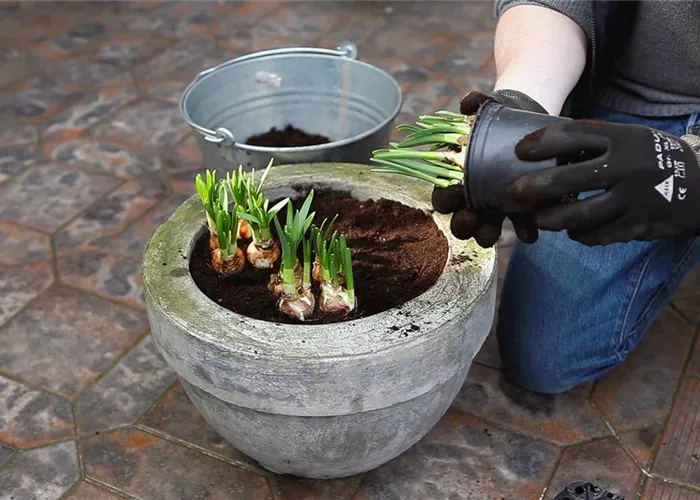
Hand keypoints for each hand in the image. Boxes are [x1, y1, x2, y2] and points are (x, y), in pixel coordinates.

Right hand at [431, 89, 543, 246]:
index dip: (445, 198)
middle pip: (458, 220)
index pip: (442, 196)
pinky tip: (530, 233)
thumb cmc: (499, 115)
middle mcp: (471, 197)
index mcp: (455, 177)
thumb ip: (476, 103)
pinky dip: (523, 230)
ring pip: (484, 230)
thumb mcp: (488, 106)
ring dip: (485, 234)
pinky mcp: (518, 208)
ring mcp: (494, 205)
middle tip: (471, 217)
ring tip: (494, 232)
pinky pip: (518, 226)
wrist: (529, 120)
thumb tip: (468, 103)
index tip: (456, 191)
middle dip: (462, 223)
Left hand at [508, 119, 699, 244]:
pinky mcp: (637, 225)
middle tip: (513, 193)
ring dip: (552, 218)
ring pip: (580, 214)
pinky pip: (598, 235)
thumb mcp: (631, 138)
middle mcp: (627, 167)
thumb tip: (545, 146)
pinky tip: (572, 231)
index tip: (520, 151)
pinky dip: (580, 234)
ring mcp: (633, 199)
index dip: (542, 142)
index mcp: (623, 139)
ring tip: (538, 218)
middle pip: (569, 179)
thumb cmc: (653, 158)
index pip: (574, 135)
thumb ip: (595, 142)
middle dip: (534, 187)